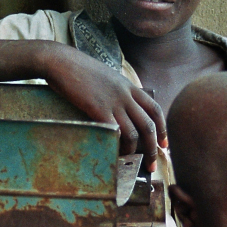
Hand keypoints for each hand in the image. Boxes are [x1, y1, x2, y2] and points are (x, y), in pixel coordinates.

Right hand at [41, 44, 166, 165]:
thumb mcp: (109, 77)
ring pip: (134, 133)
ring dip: (135, 152)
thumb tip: (122, 108)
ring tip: (132, 162)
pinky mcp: (99, 109)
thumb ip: (119, 91)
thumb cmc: (80, 70)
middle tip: (152, 164)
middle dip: (153, 148)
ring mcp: (114, 102)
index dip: (162, 129)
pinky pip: (116, 132)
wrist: (62, 62)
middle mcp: (126, 95)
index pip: (155, 110)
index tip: (163, 144)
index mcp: (130, 87)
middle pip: (149, 125)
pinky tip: (115, 153)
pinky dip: (118, 146)